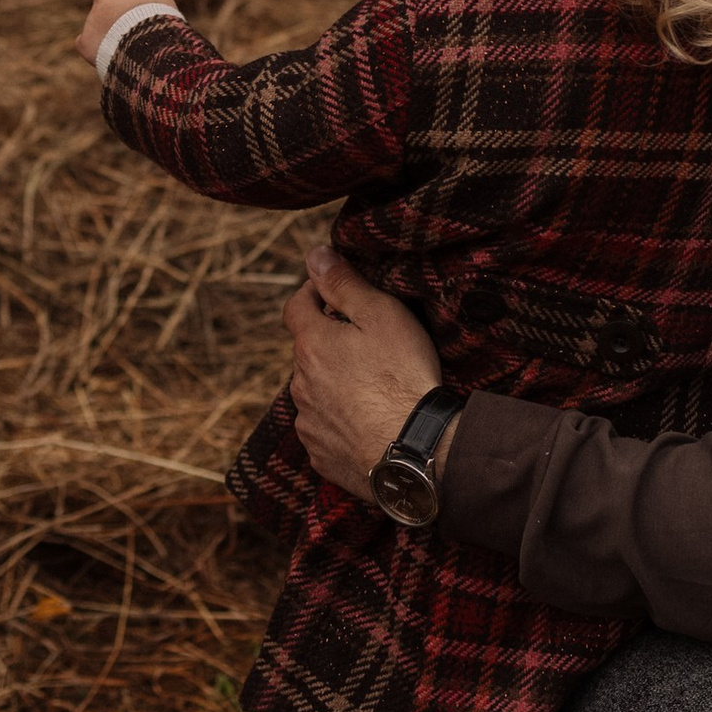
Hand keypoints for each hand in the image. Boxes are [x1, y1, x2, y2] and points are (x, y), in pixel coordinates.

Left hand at [50, 0, 180, 66]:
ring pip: (102, 27)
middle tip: (139, 29)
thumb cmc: (162, 25)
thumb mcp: (162, 0)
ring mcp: (91, 21)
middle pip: (107, 6)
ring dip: (114, 34)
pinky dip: (98, 50)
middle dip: (118, 16)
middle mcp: (101, 0)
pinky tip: (113, 54)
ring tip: (132, 44)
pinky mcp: (86, 43)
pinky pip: (90, 45)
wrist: (153, 54)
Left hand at [283, 243, 445, 495]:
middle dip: (329, 343)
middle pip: (308, 352)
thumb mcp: (381, 316)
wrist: (416, 451)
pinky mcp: (321, 455)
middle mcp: (299, 385)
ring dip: (334, 384)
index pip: (295, 307)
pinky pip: (325, 429)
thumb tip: (315, 255)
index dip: (313, 293)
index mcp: (311, 346)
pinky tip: (370, 422)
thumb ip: (344, 284)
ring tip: (373, 387)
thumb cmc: (403, 377)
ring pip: (315, 392)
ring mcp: (309, 423)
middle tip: (368, 344)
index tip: (334, 292)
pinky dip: (340, 421)